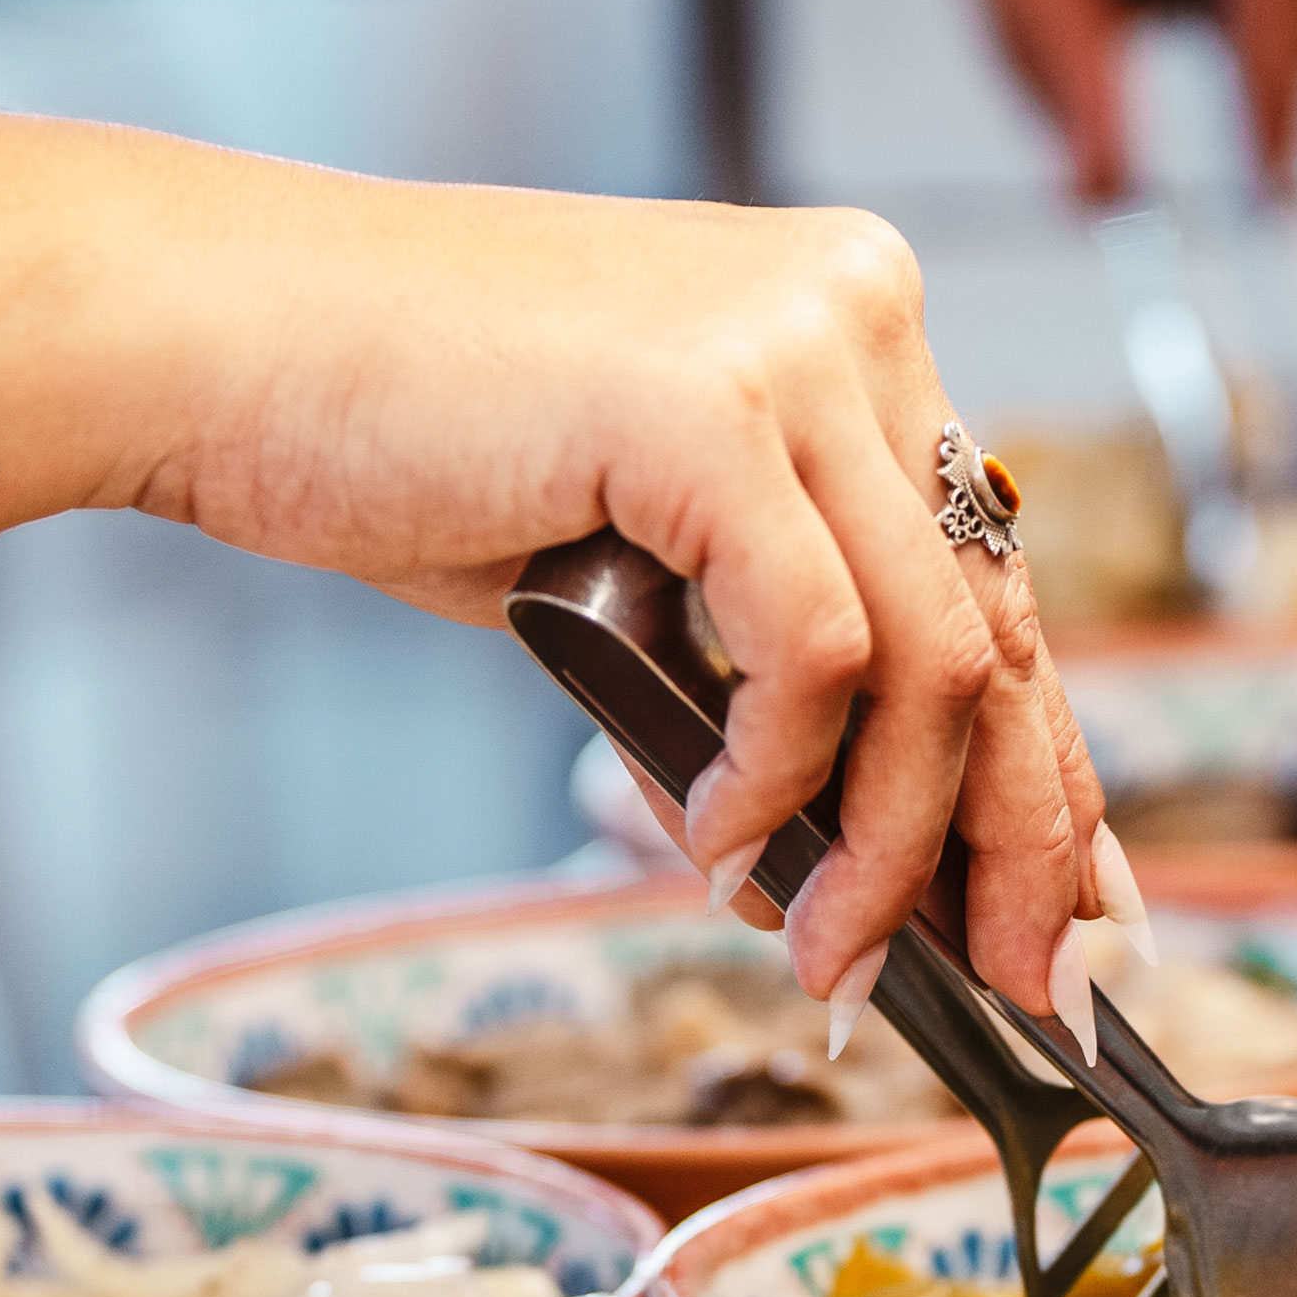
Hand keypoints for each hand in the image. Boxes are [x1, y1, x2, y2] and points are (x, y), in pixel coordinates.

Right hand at [128, 172, 1109, 1023]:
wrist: (220, 343)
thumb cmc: (396, 444)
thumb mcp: (635, 557)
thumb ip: (761, 657)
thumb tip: (858, 848)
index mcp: (858, 321)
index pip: (999, 582)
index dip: (1049, 764)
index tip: (1077, 906)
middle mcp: (860, 308)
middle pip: (1002, 625)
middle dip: (1012, 840)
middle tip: (1018, 988)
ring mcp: (796, 343)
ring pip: (932, 659)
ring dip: (883, 848)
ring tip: (819, 954)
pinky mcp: (712, 403)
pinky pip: (817, 650)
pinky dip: (774, 778)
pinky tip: (706, 838)